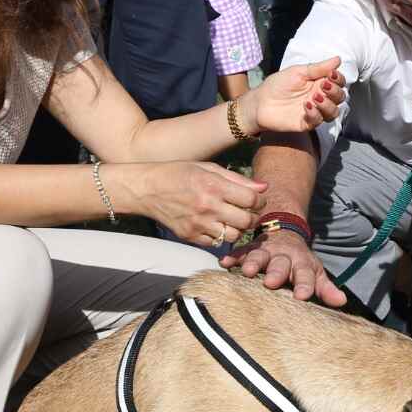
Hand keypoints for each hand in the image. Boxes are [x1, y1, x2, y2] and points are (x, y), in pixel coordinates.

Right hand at [141, 161, 267, 245]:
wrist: (147, 189)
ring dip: (238, 229)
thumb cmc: (179, 173)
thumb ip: (238, 179)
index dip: (260, 201)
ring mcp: (198, 224)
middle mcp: (207, 207)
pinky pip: (215, 243)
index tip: (256, 200)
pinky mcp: (189, 236)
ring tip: (232, 219)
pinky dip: (220, 236)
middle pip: (247, 221)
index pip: (252, 199)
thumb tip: (264, 188)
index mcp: (214, 186)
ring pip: (234, 236)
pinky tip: (215, 225)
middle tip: (249, 212)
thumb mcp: (208, 168)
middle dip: (253, 217)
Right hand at [223, 226, 346, 306]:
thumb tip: (341, 301)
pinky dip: (232, 257)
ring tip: (246, 271)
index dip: (304, 285)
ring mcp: (265, 252)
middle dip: (276, 273)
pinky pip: (239, 252)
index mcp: (301, 264)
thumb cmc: (299, 261)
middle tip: (272, 283)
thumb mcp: (314, 272)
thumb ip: (325, 288)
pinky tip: (224, 263)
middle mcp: (283, 257)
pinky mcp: (248, 249)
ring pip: (259, 256)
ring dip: (253, 262)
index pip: (305, 275)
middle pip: (280, 265)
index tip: (302, 296)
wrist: (284, 230)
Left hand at [246, 58, 345, 133]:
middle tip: (323, 86)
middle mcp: (320, 97)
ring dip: (327, 104)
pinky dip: (315, 113)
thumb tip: (338, 59)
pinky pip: (318, 121)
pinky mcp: (307, 123)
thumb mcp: (298, 72)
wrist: (260, 102)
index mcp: (319, 83)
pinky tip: (306, 106)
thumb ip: (318, 68)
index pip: (338, 82)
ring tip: (314, 97)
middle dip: (335, 91)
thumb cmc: (277, 85)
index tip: (331, 75)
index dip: (339, 79)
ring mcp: (315, 111)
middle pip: (340, 97)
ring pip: (333, 112)